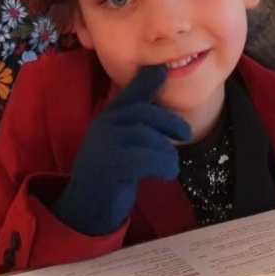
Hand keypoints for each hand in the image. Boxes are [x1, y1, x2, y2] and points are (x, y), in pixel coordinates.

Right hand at [52, 65, 191, 235]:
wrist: (88, 207)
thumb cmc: (113, 172)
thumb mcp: (126, 141)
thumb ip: (141, 121)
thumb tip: (161, 92)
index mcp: (109, 117)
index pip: (129, 93)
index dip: (146, 80)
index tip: (162, 69)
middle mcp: (104, 125)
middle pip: (143, 112)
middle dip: (169, 122)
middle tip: (186, 134)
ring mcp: (104, 145)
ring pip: (147, 136)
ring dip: (167, 151)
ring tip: (170, 164)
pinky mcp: (109, 167)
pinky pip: (144, 159)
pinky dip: (162, 165)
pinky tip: (166, 173)